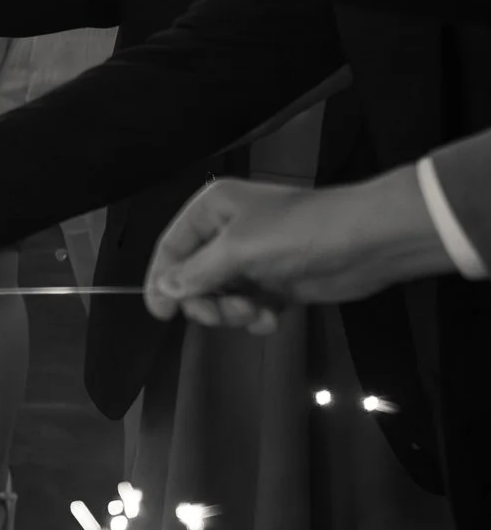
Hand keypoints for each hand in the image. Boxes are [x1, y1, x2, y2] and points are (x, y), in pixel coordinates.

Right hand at [143, 169, 450, 326]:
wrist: (367, 242)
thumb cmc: (299, 233)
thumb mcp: (239, 250)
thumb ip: (196, 273)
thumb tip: (162, 291)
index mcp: (212, 210)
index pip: (172, 247)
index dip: (161, 280)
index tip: (161, 315)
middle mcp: (228, 233)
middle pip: (193, 277)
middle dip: (206, 301)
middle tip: (223, 316)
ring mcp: (254, 259)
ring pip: (221, 296)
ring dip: (233, 312)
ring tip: (257, 314)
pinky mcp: (278, 283)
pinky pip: (249, 306)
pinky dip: (256, 317)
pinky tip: (271, 319)